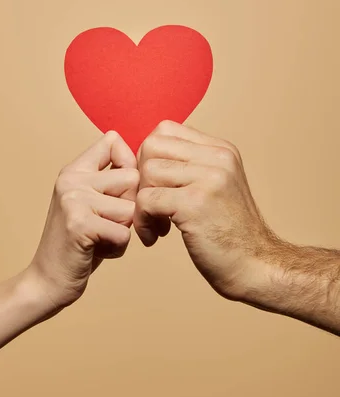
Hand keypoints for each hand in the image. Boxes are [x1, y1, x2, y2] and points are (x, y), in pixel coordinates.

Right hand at [29, 131, 138, 311]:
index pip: (113, 141)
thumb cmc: (80, 242)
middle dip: (130, 206)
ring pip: (131, 208)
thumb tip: (145, 159)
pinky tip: (95, 251)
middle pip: (132, 178)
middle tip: (105, 223)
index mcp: (74, 169)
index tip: (120, 191)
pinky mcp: (78, 224)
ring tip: (98, 238)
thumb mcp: (91, 202)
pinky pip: (124, 233)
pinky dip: (116, 249)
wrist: (46, 281)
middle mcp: (71, 179)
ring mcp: (73, 199)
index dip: (129, 164)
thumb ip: (111, 180)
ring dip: (123, 231)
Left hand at [134, 121, 272, 299]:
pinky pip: (147, 199)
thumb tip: (146, 155)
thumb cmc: (228, 232)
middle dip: (141, 177)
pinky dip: (142, 221)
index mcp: (221, 150)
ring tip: (156, 224)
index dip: (149, 157)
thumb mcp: (216, 186)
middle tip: (150, 205)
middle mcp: (217, 157)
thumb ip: (190, 166)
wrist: (255, 267)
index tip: (154, 185)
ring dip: (141, 202)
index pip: (165, 130)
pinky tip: (155, 236)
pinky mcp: (195, 203)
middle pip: (152, 146)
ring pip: (147, 171)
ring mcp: (208, 178)